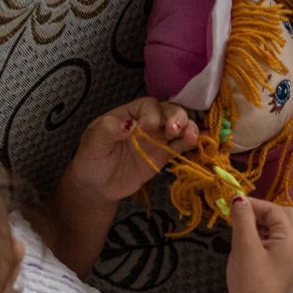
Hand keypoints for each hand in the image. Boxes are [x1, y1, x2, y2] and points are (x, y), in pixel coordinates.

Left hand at [68, 98, 199, 202]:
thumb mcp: (92, 143)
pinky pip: (182, 146)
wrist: (97, 186)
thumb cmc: (92, 159)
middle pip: (169, 111)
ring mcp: (158, 138)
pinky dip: (192, 143)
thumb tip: (127, 125)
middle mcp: (148, 122)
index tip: (146, 128)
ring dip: (188, 128)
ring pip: (180, 126)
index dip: (152, 114)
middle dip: (175, 117)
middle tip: (173, 130)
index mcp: (130, 113)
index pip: (148, 106)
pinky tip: (200, 143)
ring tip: (190, 137)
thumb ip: (107, 131)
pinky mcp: (165, 155)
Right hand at [224, 197, 292, 292]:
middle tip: (241, 215)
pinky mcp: (285, 266)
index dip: (255, 204)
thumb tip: (238, 198)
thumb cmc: (249, 280)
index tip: (233, 204)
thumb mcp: (244, 246)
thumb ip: (243, 219)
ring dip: (263, 224)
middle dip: (264, 212)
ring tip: (242, 228)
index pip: (276, 210)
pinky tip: (248, 241)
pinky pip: (278, 242)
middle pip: (285, 216)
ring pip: (282, 229)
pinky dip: (264, 236)